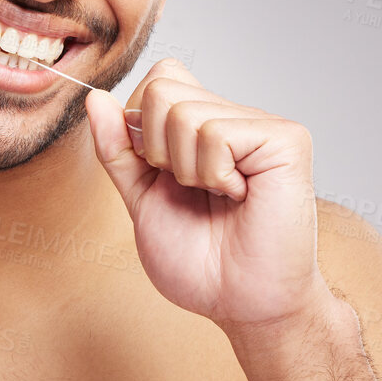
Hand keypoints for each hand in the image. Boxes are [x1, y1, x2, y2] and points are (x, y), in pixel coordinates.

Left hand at [84, 59, 330, 330]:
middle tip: (193, 190)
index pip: (160, 76)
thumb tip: (95, 97)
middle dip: (157, 151)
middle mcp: (234, 116)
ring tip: (219, 198)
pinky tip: (240, 196)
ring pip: (183, 112)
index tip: (161, 174)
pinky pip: (217, 132)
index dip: (142, 124)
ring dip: (187, 171)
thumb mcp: (140, 199)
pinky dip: (214, 174)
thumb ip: (117, 149)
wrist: (239, 304)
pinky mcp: (286, 139)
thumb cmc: (198, 261)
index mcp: (203, 125)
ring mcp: (262, 125)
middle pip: (162, 87)